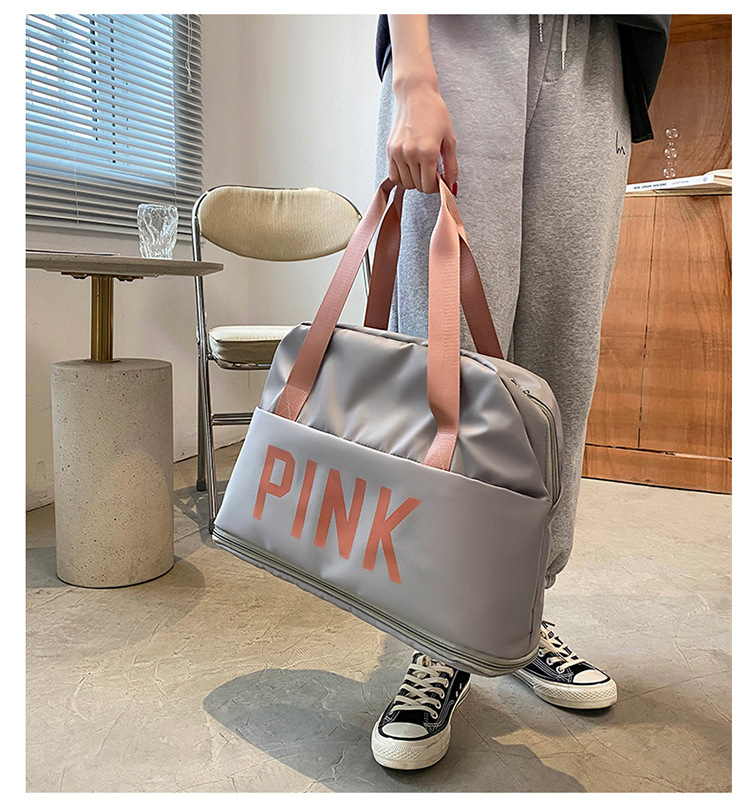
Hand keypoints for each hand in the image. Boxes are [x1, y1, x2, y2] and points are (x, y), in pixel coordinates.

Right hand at [387, 74, 457, 195]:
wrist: (415, 94)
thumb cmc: (434, 112)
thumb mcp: (449, 139)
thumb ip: (451, 166)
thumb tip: (451, 186)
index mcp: (427, 152)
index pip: (428, 186)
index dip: (436, 187)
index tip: (439, 181)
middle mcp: (410, 154)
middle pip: (417, 186)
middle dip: (426, 184)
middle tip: (432, 172)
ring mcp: (398, 153)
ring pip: (405, 183)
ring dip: (415, 181)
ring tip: (421, 168)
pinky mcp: (390, 150)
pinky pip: (394, 175)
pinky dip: (403, 176)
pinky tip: (411, 167)